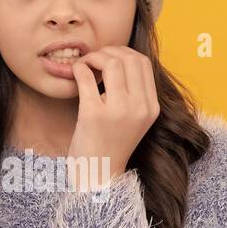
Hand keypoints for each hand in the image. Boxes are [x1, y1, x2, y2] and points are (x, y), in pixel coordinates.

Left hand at [67, 45, 159, 190]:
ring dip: (93, 57)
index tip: (108, 57)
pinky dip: (79, 68)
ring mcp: (118, 111)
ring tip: (84, 65)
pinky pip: (86, 76)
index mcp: (151, 108)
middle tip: (93, 59)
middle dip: (108, 51)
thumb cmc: (110, 144)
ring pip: (111, 62)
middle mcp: (139, 108)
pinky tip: (75, 73)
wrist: (98, 176)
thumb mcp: (133, 119)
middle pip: (128, 58)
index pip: (143, 63)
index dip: (124, 52)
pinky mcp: (94, 115)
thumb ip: (133, 94)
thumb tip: (119, 58)